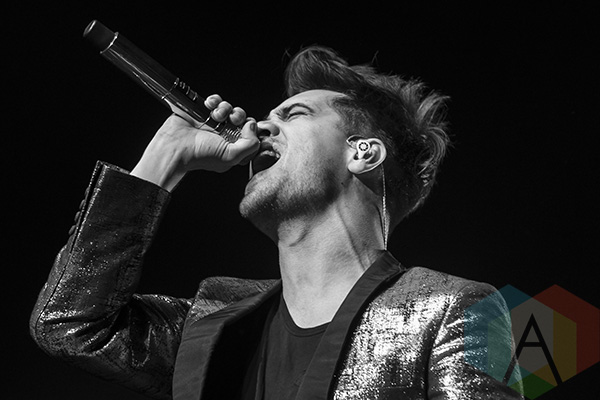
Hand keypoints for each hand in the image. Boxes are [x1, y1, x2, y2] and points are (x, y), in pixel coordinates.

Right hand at [131, 95, 259, 190]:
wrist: (176, 147)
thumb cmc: (199, 155)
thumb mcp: (231, 157)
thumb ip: (250, 145)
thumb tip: (252, 126)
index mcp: (233, 147)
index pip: (251, 135)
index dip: (251, 129)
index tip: (246, 128)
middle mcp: (225, 135)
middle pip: (242, 118)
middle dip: (239, 116)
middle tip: (232, 120)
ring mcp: (214, 123)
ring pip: (230, 108)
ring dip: (225, 108)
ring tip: (216, 116)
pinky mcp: (203, 112)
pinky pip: (216, 100)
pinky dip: (214, 100)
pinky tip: (209, 107)